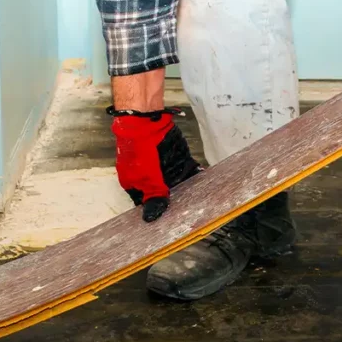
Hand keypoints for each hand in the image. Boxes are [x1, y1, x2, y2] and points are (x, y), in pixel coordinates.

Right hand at [110, 107, 201, 221]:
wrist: (147, 122)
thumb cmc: (140, 151)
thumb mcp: (147, 180)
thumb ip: (154, 197)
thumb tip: (149, 219)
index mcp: (136, 184)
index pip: (147, 203)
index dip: (159, 209)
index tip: (172, 219)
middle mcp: (149, 177)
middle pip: (165, 193)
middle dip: (177, 200)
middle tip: (192, 211)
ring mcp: (163, 166)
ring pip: (178, 182)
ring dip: (190, 188)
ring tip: (203, 198)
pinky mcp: (176, 157)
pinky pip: (187, 169)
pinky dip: (196, 174)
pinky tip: (205, 180)